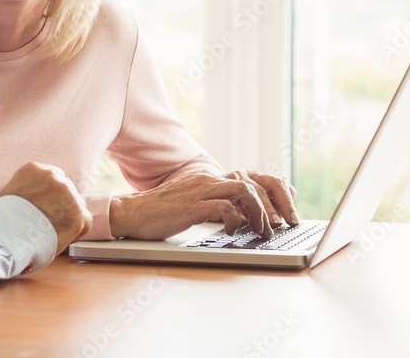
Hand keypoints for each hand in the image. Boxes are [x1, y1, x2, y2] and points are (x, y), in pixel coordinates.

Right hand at [0, 162, 92, 255]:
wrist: (6, 236)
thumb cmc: (3, 222)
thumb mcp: (10, 194)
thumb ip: (26, 190)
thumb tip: (32, 199)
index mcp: (33, 169)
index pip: (53, 176)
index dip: (51, 194)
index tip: (46, 206)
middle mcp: (53, 176)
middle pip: (66, 189)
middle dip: (60, 204)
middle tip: (49, 222)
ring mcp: (67, 193)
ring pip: (76, 205)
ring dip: (68, 217)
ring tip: (52, 231)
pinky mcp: (78, 213)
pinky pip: (85, 221)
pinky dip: (77, 231)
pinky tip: (62, 237)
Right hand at [110, 170, 295, 239]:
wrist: (131, 213)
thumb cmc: (158, 213)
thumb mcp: (190, 204)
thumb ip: (212, 205)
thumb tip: (238, 216)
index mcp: (207, 179)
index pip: (246, 178)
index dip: (267, 194)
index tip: (279, 212)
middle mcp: (206, 181)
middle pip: (251, 183)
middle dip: (270, 205)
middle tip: (274, 227)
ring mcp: (199, 192)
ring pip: (243, 192)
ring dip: (258, 213)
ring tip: (260, 230)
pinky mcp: (192, 207)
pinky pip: (224, 208)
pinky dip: (235, 220)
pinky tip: (232, 231)